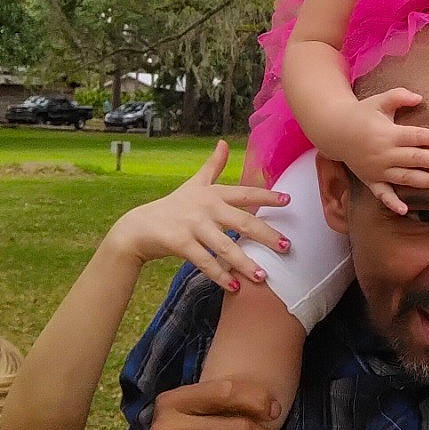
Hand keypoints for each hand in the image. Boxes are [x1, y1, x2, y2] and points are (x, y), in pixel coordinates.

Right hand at [102, 141, 293, 292]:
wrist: (138, 227)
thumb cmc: (172, 206)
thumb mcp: (194, 184)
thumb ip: (212, 165)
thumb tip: (223, 142)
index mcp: (213, 193)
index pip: (246, 193)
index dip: (268, 196)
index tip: (289, 200)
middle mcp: (206, 207)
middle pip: (242, 221)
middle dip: (267, 235)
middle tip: (287, 247)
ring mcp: (193, 226)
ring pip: (225, 246)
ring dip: (245, 263)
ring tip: (262, 276)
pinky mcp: (180, 244)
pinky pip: (205, 262)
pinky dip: (220, 275)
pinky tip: (234, 287)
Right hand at [338, 89, 428, 215]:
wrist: (335, 130)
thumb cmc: (362, 113)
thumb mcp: (380, 100)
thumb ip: (399, 96)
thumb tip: (419, 98)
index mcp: (388, 134)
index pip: (417, 137)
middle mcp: (384, 154)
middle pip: (416, 159)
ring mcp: (377, 169)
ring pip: (405, 178)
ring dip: (426, 181)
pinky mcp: (370, 180)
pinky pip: (381, 194)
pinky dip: (391, 203)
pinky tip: (404, 210)